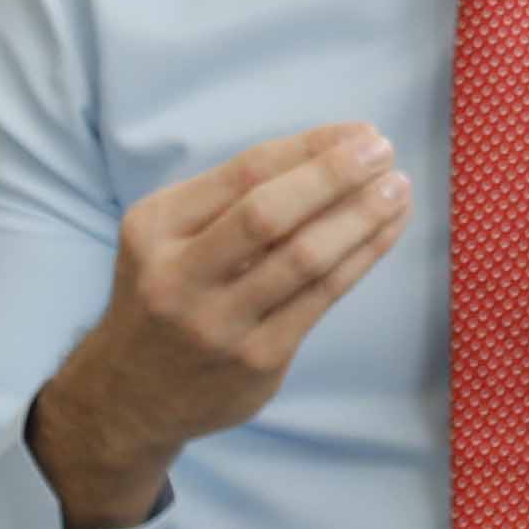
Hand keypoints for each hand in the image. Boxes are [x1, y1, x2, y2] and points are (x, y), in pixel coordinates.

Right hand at [27, 122, 411, 528]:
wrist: (130, 397)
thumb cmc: (165, 294)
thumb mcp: (166, 236)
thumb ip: (229, 198)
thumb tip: (330, 151)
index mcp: (156, 228)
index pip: (244, 172)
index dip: (309, 147)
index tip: (357, 132)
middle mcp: (179, 277)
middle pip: (268, 214)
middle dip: (334, 176)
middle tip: (383, 149)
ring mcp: (219, 324)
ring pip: (303, 259)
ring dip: (360, 217)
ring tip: (398, 189)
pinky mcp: (257, 361)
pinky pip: (320, 299)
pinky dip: (360, 258)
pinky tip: (385, 233)